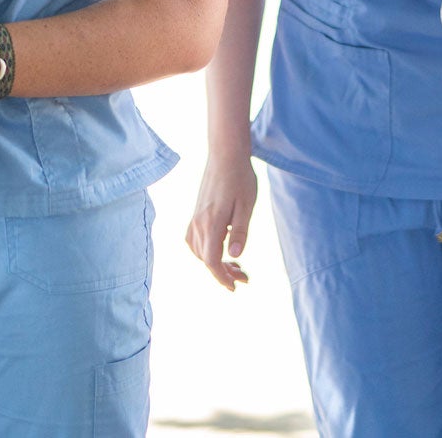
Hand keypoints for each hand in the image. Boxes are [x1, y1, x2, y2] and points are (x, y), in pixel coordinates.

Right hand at [185, 150, 257, 290]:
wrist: (225, 154)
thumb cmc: (240, 178)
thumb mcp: (247, 205)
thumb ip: (241, 232)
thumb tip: (235, 256)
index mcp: (212, 223)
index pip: (212, 261)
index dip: (222, 277)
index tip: (235, 287)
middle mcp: (199, 222)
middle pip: (206, 259)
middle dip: (223, 273)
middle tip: (244, 277)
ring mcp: (195, 217)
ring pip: (199, 251)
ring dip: (214, 262)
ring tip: (235, 265)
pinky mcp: (196, 212)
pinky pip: (194, 240)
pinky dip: (204, 251)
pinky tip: (219, 248)